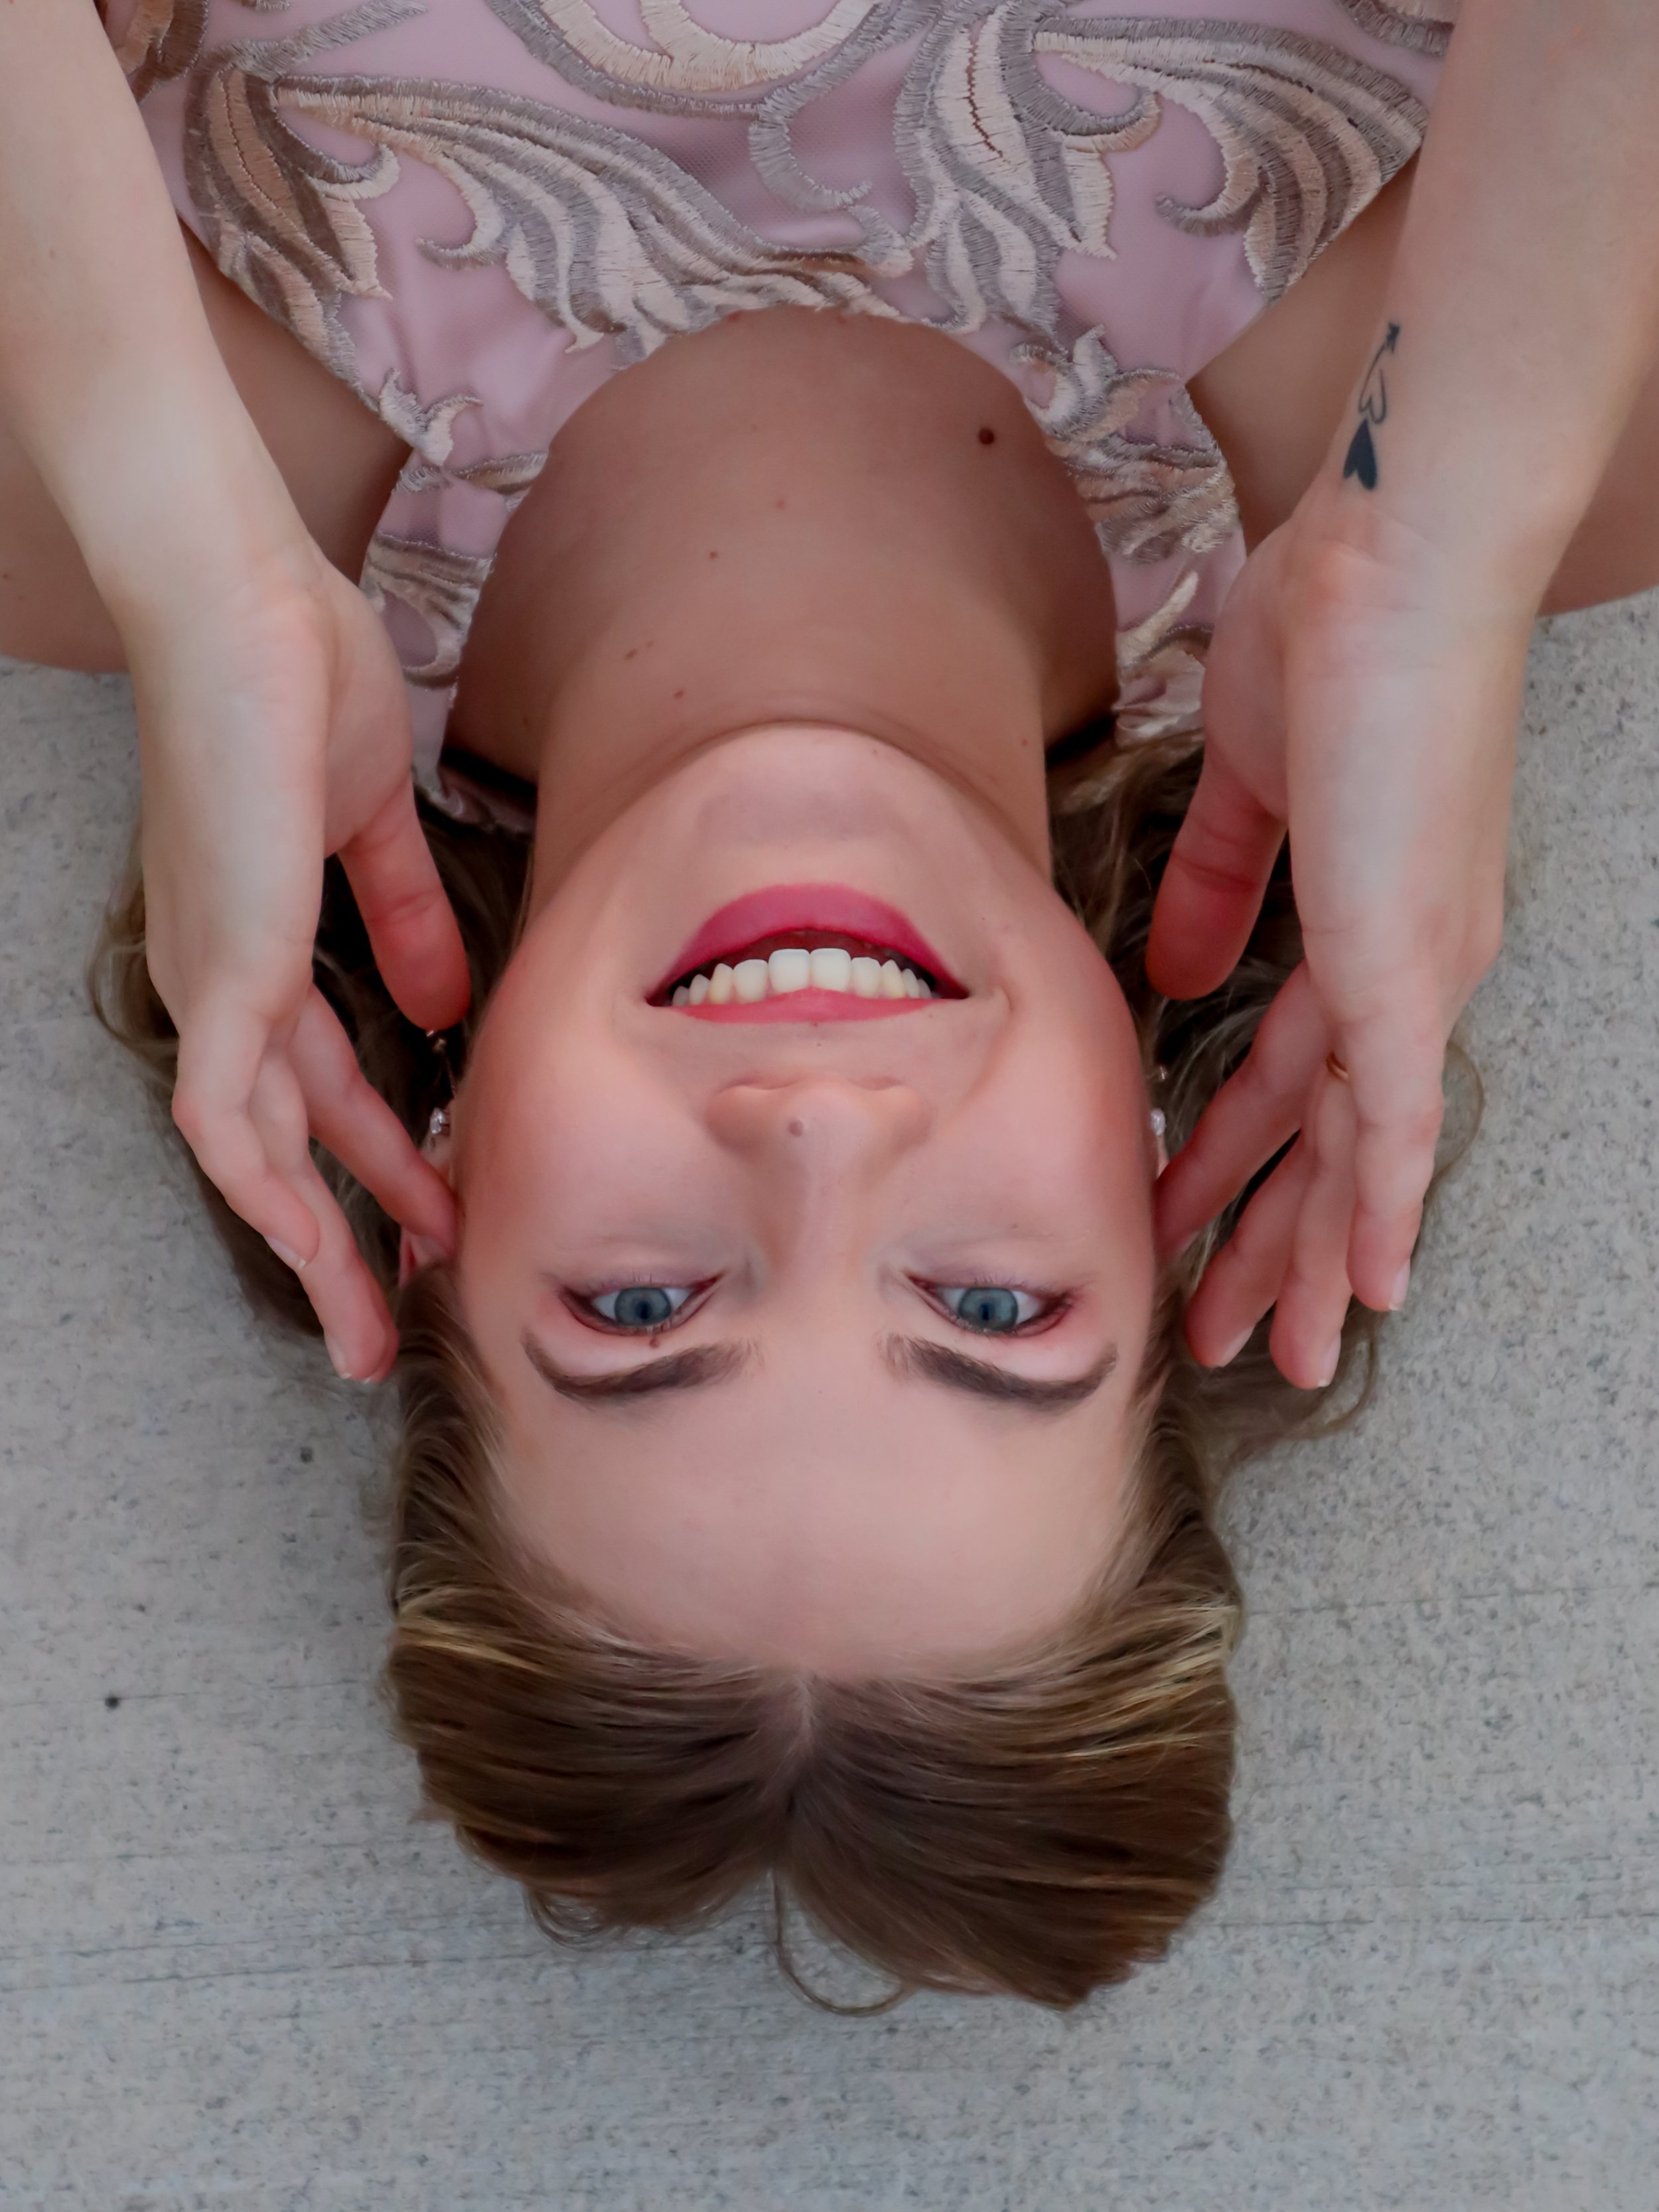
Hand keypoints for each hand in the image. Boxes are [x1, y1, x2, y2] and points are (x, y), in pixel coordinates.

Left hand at [132, 537, 469, 1381]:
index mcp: (258, 948)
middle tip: (383, 1338)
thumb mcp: (375, 823)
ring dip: (313, 1247)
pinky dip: (269, 1181)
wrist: (240, 592)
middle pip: (279, 1151)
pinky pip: (229, 1108)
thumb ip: (406, 917)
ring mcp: (217, 976)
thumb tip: (445, 1005)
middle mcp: (225, 981)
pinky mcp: (225, 965)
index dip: (373, 1168)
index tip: (436, 1226)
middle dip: (338, 1249)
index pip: (315, 1091)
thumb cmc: (300, 675)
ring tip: (370, 1331)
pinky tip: (321, 1237)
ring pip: (252, 1157)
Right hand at [1148, 482, 1531, 1385]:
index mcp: (1373, 924)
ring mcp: (1418, 969)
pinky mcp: (1407, 961)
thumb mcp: (1249, 787)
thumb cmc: (1328, 631)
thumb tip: (1175, 971)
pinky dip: (1382, 1206)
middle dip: (1280, 1252)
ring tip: (1278, 1352)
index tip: (1203, 1228)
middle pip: (1334, 1146)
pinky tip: (1370, 1285)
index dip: (1251, 1166)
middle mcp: (1412, 965)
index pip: (1303, 1080)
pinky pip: (1398, 1114)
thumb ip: (1215, 885)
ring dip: (1314, 1260)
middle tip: (1242, 1342)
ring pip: (1366, 1156)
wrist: (1395, 548)